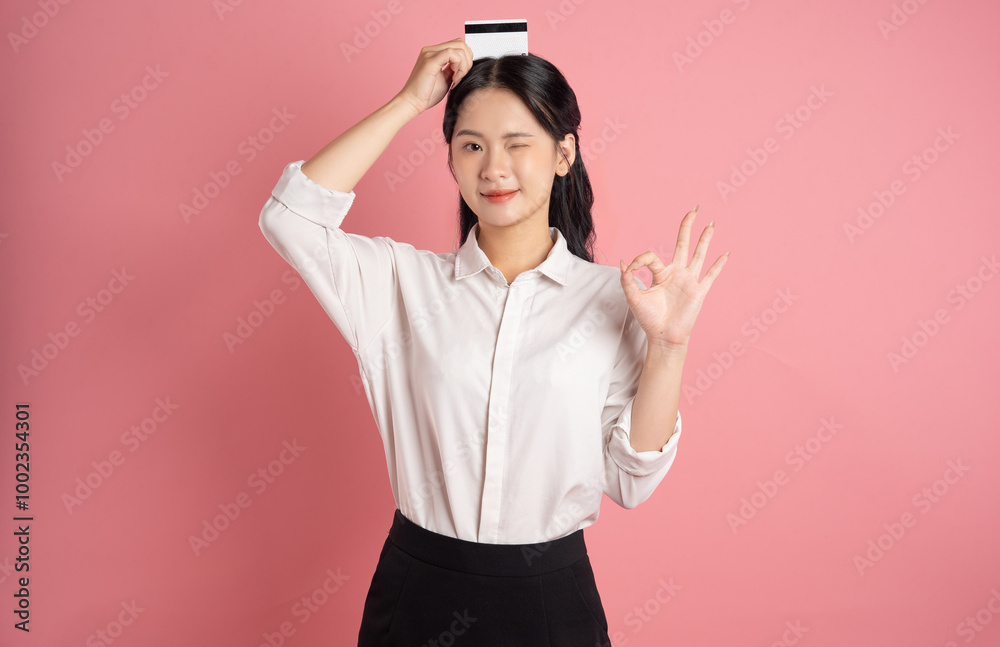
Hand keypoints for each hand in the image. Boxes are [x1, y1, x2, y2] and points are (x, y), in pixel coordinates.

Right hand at [395, 38, 472, 115]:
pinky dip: (459, 66)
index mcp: (433, 53)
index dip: (465, 59)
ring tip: (456, 79)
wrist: (412, 102)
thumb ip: (454, 69)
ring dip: (464, 65)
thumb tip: (466, 64)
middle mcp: (430, 50)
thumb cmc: (426, 94)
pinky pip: (452, 53)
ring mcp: (429, 53)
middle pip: (460, 43)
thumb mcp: (445, 79)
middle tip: (460, 77)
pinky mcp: (430, 61)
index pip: (457, 45)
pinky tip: (454, 79)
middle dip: (467, 60)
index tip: (460, 76)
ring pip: (459, 47)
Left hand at [619, 206, 728, 351]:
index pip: (651, 256)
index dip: (639, 260)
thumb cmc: (649, 319)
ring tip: (711, 224)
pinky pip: (711, 275)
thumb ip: (628, 280)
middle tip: (694, 209)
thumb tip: (623, 262)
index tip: (631, 269)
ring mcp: (689, 280)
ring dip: (705, 239)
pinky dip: (718, 265)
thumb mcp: (634, 298)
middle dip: (688, 225)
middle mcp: (676, 273)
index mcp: (660, 274)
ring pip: (699, 254)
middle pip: (683, 243)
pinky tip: (726, 254)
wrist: (663, 336)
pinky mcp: (699, 291)